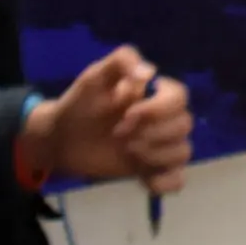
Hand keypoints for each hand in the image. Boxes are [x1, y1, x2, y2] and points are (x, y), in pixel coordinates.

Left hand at [22, 47, 192, 192]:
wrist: (61, 137)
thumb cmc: (81, 103)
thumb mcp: (95, 77)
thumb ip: (121, 62)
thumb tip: (150, 73)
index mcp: (155, 95)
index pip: (180, 97)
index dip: (157, 109)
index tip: (126, 115)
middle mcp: (164, 120)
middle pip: (184, 125)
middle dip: (151, 132)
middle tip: (119, 134)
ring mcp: (159, 147)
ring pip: (183, 152)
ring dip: (156, 155)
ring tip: (127, 152)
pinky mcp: (151, 170)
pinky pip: (177, 179)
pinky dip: (166, 182)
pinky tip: (145, 180)